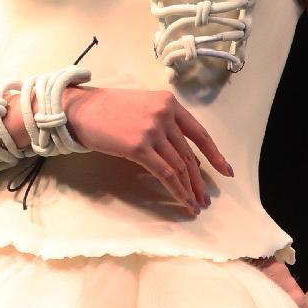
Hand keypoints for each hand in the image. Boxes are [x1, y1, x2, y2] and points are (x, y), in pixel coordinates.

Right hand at [63, 85, 232, 215]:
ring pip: (180, 167)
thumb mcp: (143, 107)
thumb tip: (185, 156)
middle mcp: (164, 114)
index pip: (199, 132)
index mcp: (168, 102)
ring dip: (190, 189)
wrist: (81, 110)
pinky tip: (183, 202)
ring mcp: (152, 130)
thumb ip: (164, 124)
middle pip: (189, 154)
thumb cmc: (109, 109)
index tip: (225, 171)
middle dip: (200, 179)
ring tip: (196, 204)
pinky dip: (178, 191)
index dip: (214, 154)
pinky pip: (166, 174)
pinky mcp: (139, 147)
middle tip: (206, 197)